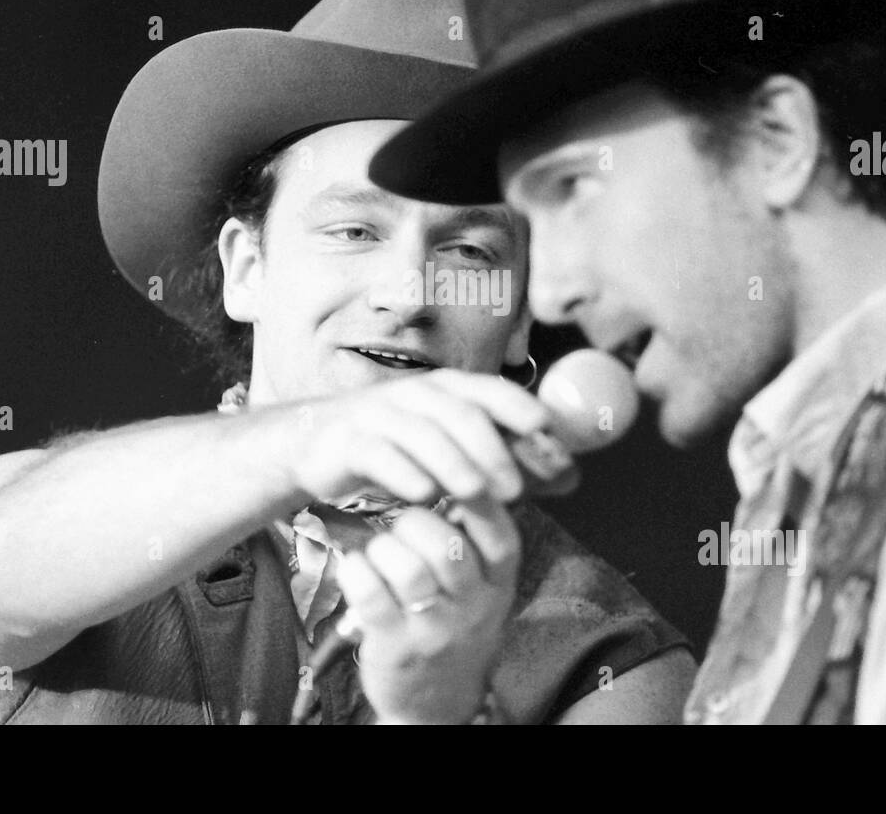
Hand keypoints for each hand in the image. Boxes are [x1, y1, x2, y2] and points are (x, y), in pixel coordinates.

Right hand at [278, 369, 562, 507]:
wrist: (314, 447)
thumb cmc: (396, 451)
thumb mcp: (451, 450)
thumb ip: (506, 460)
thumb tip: (571, 475)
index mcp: (444, 390)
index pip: (487, 390)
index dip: (517, 405)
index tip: (545, 428)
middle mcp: (414, 395)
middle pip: (459, 414)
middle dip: (491, 450)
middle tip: (515, 488)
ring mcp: (378, 415)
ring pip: (422, 434)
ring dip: (453, 464)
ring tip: (476, 494)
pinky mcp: (347, 442)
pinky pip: (378, 454)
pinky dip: (402, 473)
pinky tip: (422, 496)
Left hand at [337, 496, 518, 723]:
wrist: (438, 705)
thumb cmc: (455, 628)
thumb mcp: (481, 591)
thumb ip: (473, 544)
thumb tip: (447, 472)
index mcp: (498, 587)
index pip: (500, 536)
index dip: (477, 500)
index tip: (451, 478)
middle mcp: (472, 609)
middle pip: (447, 547)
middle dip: (416, 522)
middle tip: (403, 524)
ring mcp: (434, 631)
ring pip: (409, 569)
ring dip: (385, 547)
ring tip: (380, 550)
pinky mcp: (394, 647)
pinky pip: (371, 596)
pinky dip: (357, 571)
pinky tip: (356, 569)